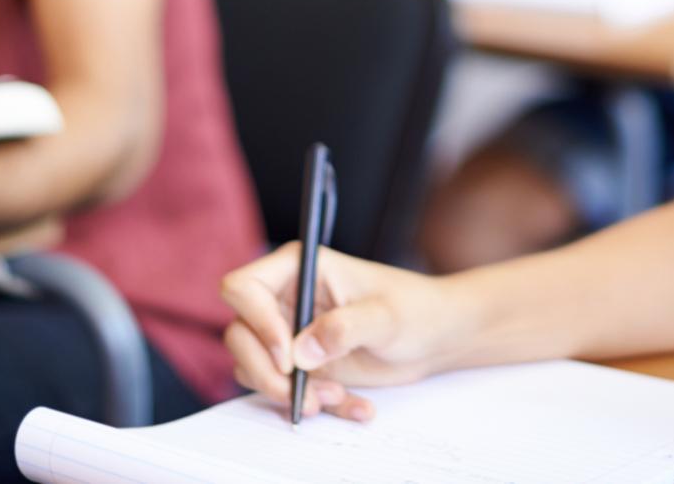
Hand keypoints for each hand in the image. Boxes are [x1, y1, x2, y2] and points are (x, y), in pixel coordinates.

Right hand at [219, 243, 462, 420]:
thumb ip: (344, 328)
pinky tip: (353, 405)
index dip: (256, 321)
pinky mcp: (302, 366)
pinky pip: (284, 392)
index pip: (243, 287)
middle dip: (265, 372)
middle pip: (239, 335)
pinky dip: (312, 405)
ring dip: (287, 393)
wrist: (434, 337)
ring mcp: (290, 334)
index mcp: (299, 269)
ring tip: (333, 398)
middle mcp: (286, 300)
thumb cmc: (415, 309)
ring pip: (253, 368)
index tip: (287, 354)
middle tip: (301, 391)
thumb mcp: (386, 316)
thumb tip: (301, 351)